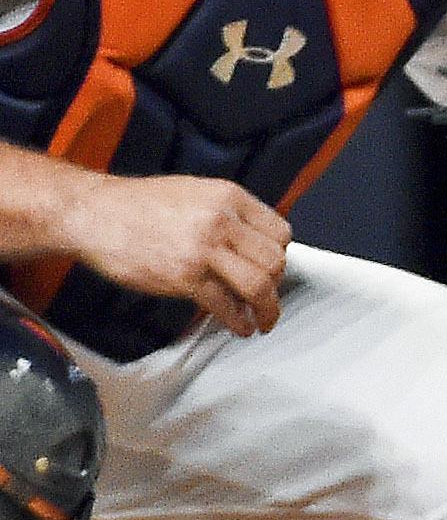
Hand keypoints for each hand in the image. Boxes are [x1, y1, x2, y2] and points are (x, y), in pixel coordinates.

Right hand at [73, 173, 288, 334]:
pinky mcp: (184, 277)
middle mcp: (222, 222)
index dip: (280, 255)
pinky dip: (237, 321)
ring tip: (262, 320)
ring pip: (257, 284)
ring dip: (266, 309)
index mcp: (229, 198)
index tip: (274, 269)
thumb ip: (228, 214)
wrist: (93, 214)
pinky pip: (224, 305)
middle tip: (268, 297)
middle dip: (276, 285)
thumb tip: (252, 240)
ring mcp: (204, 250)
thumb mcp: (195, 193)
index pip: (280, 231)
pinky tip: (238, 327)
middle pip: (274, 261)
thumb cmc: (137, 205)